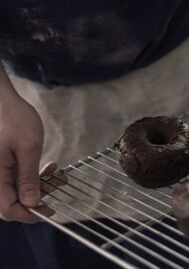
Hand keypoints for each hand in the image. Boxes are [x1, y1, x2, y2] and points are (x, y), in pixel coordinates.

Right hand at [0, 95, 64, 222]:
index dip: (28, 214)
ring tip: (58, 173)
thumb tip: (31, 203)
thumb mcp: (28, 148)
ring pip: (17, 189)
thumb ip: (28, 178)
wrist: (3, 99)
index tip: (49, 211)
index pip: (7, 208)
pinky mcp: (3, 164)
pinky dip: (34, 175)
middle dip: (38, 196)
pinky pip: (17, 177)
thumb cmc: (14, 118)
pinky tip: (50, 166)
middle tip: (58, 185)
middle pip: (13, 201)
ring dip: (40, 184)